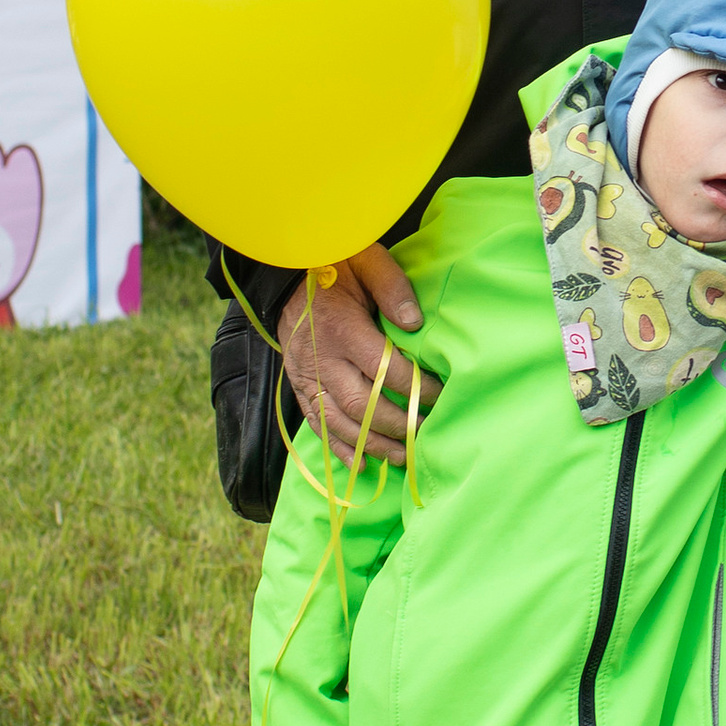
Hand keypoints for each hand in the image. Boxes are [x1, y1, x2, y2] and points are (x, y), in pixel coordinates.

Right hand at [275, 241, 435, 465]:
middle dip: (398, 425)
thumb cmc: (335, 262)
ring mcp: (305, 375)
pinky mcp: (296, 384)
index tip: (440, 396)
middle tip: (427, 433)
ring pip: (339, 422)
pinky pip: (315, 423)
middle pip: (362, 405)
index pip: (385, 369)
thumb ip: (393, 288)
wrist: (285, 271)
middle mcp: (320, 358)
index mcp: (342, 328)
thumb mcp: (368, 261)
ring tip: (403, 456)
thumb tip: (416, 323)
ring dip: (372, 444)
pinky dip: (338, 447)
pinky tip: (360, 463)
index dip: (415, 388)